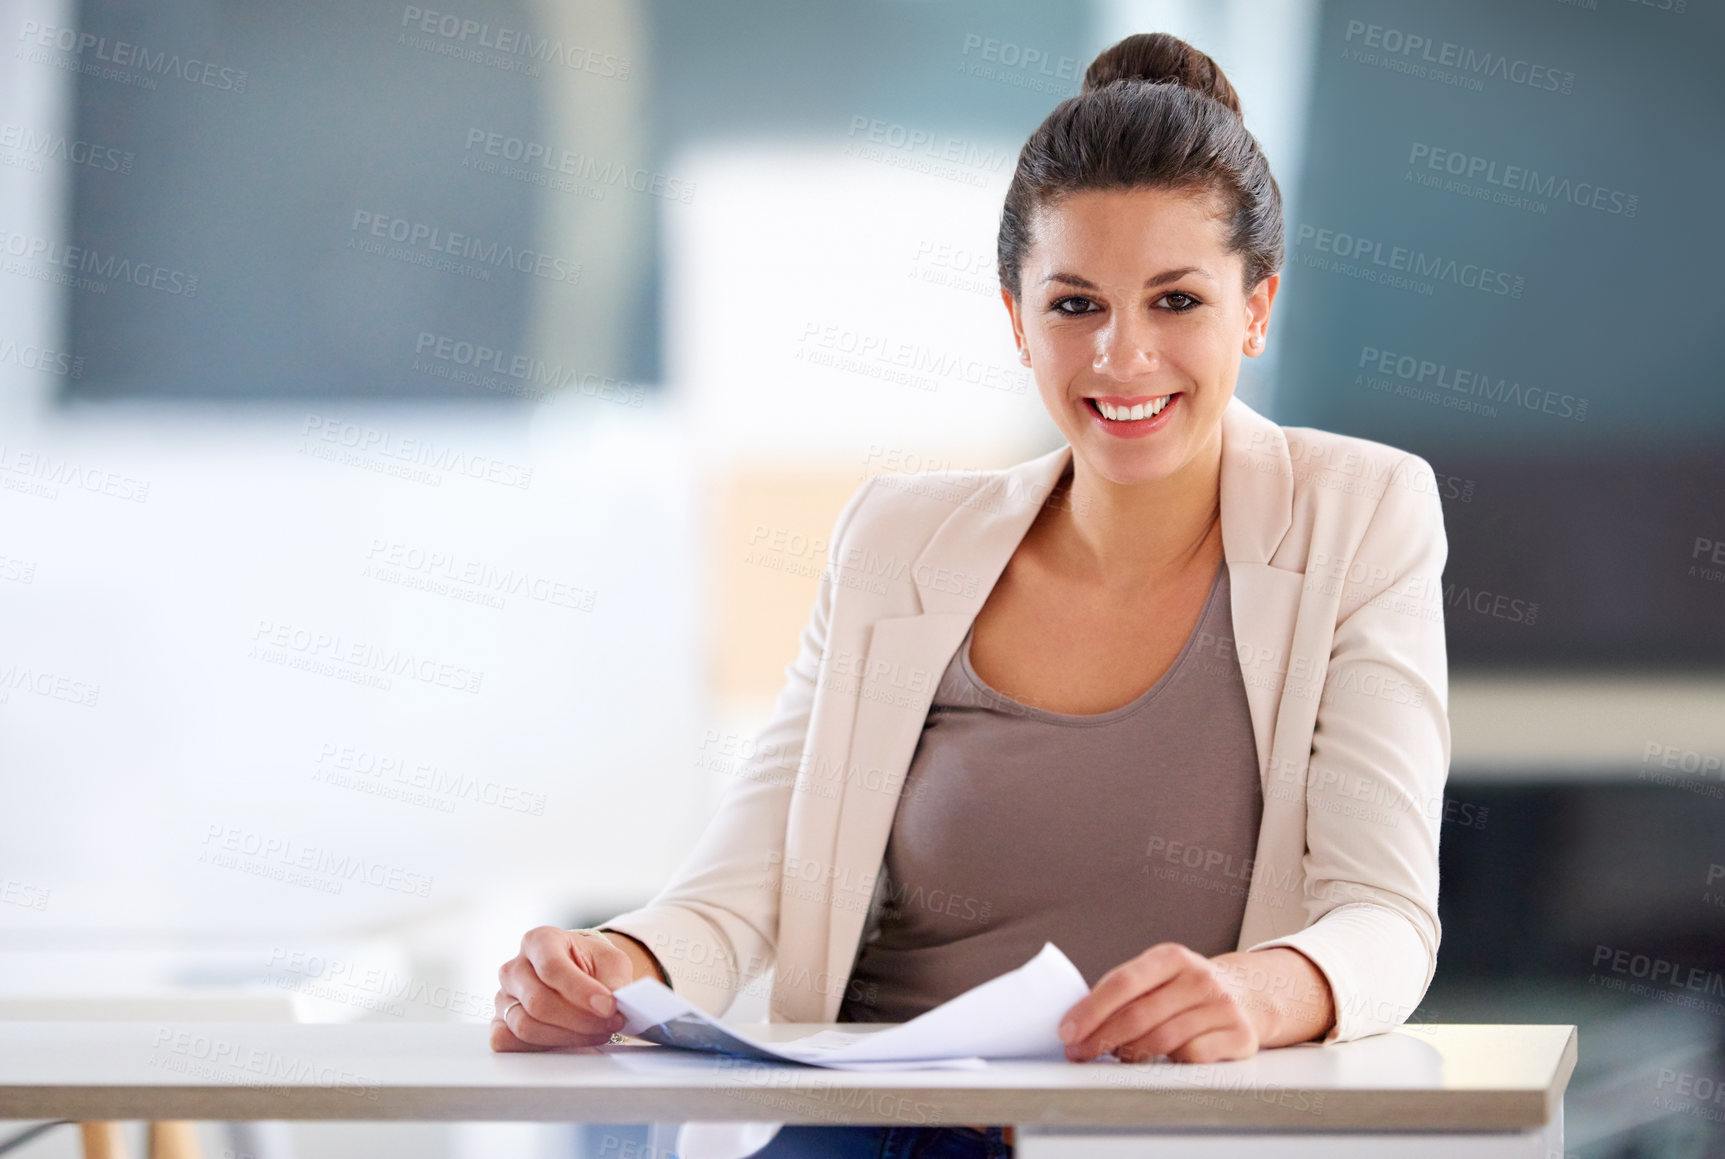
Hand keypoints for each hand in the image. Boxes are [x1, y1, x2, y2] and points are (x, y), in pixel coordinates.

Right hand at [490, 927, 633, 1051]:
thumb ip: (613, 982)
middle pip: (538, 1002)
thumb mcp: (612, 963)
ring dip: (567, 1037)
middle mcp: (515, 967)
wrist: (580, 974)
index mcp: (540, 940)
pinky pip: (509, 1042)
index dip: (581, 991)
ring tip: (598, 1033)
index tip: (609, 1006)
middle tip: (610, 1023)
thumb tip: (614, 1005)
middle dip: (579, 1019)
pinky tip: (569, 1042)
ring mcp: (503, 997)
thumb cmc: (593, 965)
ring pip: (526, 1026)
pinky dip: (541, 1048)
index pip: (552, 967)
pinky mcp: (500, 1024)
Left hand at [1058, 943, 1258, 1063]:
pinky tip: (1160, 1060)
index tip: (1067, 1031)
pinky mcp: (1239, 1035)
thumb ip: (1124, 990)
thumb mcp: (1159, 976)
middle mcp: (1199, 977)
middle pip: (1138, 1016)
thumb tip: (1077, 1021)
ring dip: (1130, 1054)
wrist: (1249, 994)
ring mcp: (1222, 1006)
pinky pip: (1191, 1057)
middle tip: (1079, 1053)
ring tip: (1116, 1056)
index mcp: (1171, 957)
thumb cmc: (1187, 989)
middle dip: (1101, 1039)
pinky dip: (1168, 1063)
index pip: (1122, 983)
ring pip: (1162, 1040)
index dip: (1090, 1010)